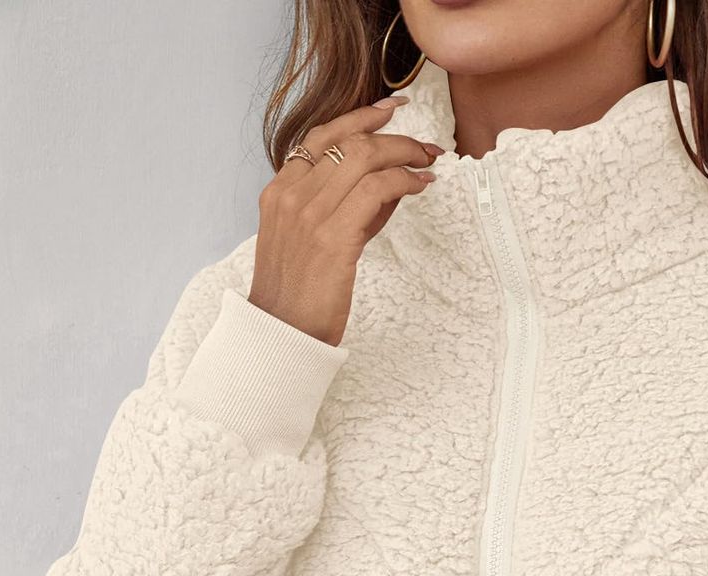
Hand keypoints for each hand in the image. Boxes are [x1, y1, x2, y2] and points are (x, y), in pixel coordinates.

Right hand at [250, 95, 443, 345]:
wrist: (280, 335)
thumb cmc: (298, 295)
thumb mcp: (310, 241)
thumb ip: (343, 210)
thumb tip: (389, 185)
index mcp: (280, 192)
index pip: (321, 136)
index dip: (358, 118)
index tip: (389, 109)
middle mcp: (291, 195)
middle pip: (349, 142)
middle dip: (393, 137)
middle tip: (424, 145)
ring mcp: (309, 214)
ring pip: (364, 159)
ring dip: (404, 155)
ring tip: (427, 162)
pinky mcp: (332, 237)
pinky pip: (376, 190)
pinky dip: (403, 181)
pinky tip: (419, 184)